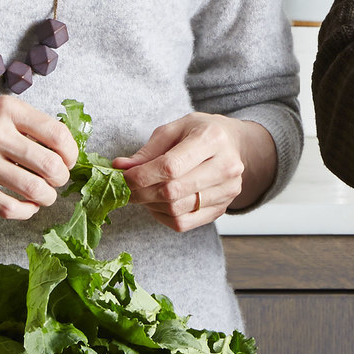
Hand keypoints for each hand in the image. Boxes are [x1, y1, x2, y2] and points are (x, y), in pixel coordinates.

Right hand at [0, 97, 78, 220]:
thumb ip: (23, 123)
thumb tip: (61, 146)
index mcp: (6, 109)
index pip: (55, 133)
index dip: (71, 152)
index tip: (70, 160)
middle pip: (48, 164)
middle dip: (61, 177)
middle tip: (59, 180)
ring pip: (31, 188)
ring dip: (46, 197)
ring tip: (46, 196)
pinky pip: (6, 206)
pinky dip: (24, 211)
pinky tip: (27, 207)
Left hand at [113, 114, 276, 231]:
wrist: (233, 144)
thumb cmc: (201, 133)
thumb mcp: (174, 130)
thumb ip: (147, 151)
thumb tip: (120, 168)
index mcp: (211, 139)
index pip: (170, 167)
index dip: (141, 176)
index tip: (123, 178)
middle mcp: (225, 166)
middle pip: (172, 192)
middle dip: (141, 193)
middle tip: (126, 189)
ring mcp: (227, 190)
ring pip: (176, 210)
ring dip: (150, 205)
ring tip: (142, 193)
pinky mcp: (222, 208)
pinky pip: (184, 223)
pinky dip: (162, 216)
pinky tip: (157, 203)